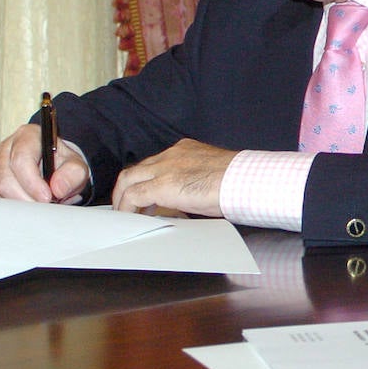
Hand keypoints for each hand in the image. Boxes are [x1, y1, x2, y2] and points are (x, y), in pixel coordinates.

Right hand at [0, 123, 88, 204]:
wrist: (55, 168)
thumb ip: (72, 175)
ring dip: (18, 203)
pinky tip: (24, 204)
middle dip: (25, 197)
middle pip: (5, 178)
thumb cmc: (63, 165)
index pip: (22, 159)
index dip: (32, 182)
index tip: (46, 198)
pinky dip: (8, 207)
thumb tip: (57, 189)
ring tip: (38, 204)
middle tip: (44, 206)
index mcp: (29, 136)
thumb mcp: (76, 167)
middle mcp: (6, 147)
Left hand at [110, 138, 235, 215]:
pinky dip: (127, 208)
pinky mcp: (161, 185)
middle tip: (127, 203)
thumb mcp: (211, 175)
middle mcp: (171, 155)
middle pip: (138, 168)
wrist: (244, 180)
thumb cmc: (238, 180)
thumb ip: (195, 181)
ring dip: (123, 198)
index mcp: (185, 150)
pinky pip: (133, 196)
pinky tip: (129, 218)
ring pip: (129, 179)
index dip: (147, 178)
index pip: (156, 162)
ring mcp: (164, 168)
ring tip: (124, 213)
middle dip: (128, 186)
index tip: (147, 193)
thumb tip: (189, 198)